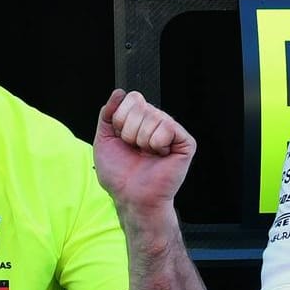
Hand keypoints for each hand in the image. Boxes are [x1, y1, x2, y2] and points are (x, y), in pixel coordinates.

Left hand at [93, 89, 193, 213]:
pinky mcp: (185, 142)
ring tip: (146, 154)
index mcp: (139, 120)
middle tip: (134, 149)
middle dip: (129, 130)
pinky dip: (157, 143)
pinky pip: (168, 127)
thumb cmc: (119, 175)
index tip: (121, 139)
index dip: (120, 119)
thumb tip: (119, 93)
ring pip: (153, 116)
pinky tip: (159, 155)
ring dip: (142, 140)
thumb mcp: (103, 140)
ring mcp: (171, 131)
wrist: (131, 197)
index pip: (131, 98)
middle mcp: (157, 123)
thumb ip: (107, 114)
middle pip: (140, 105)